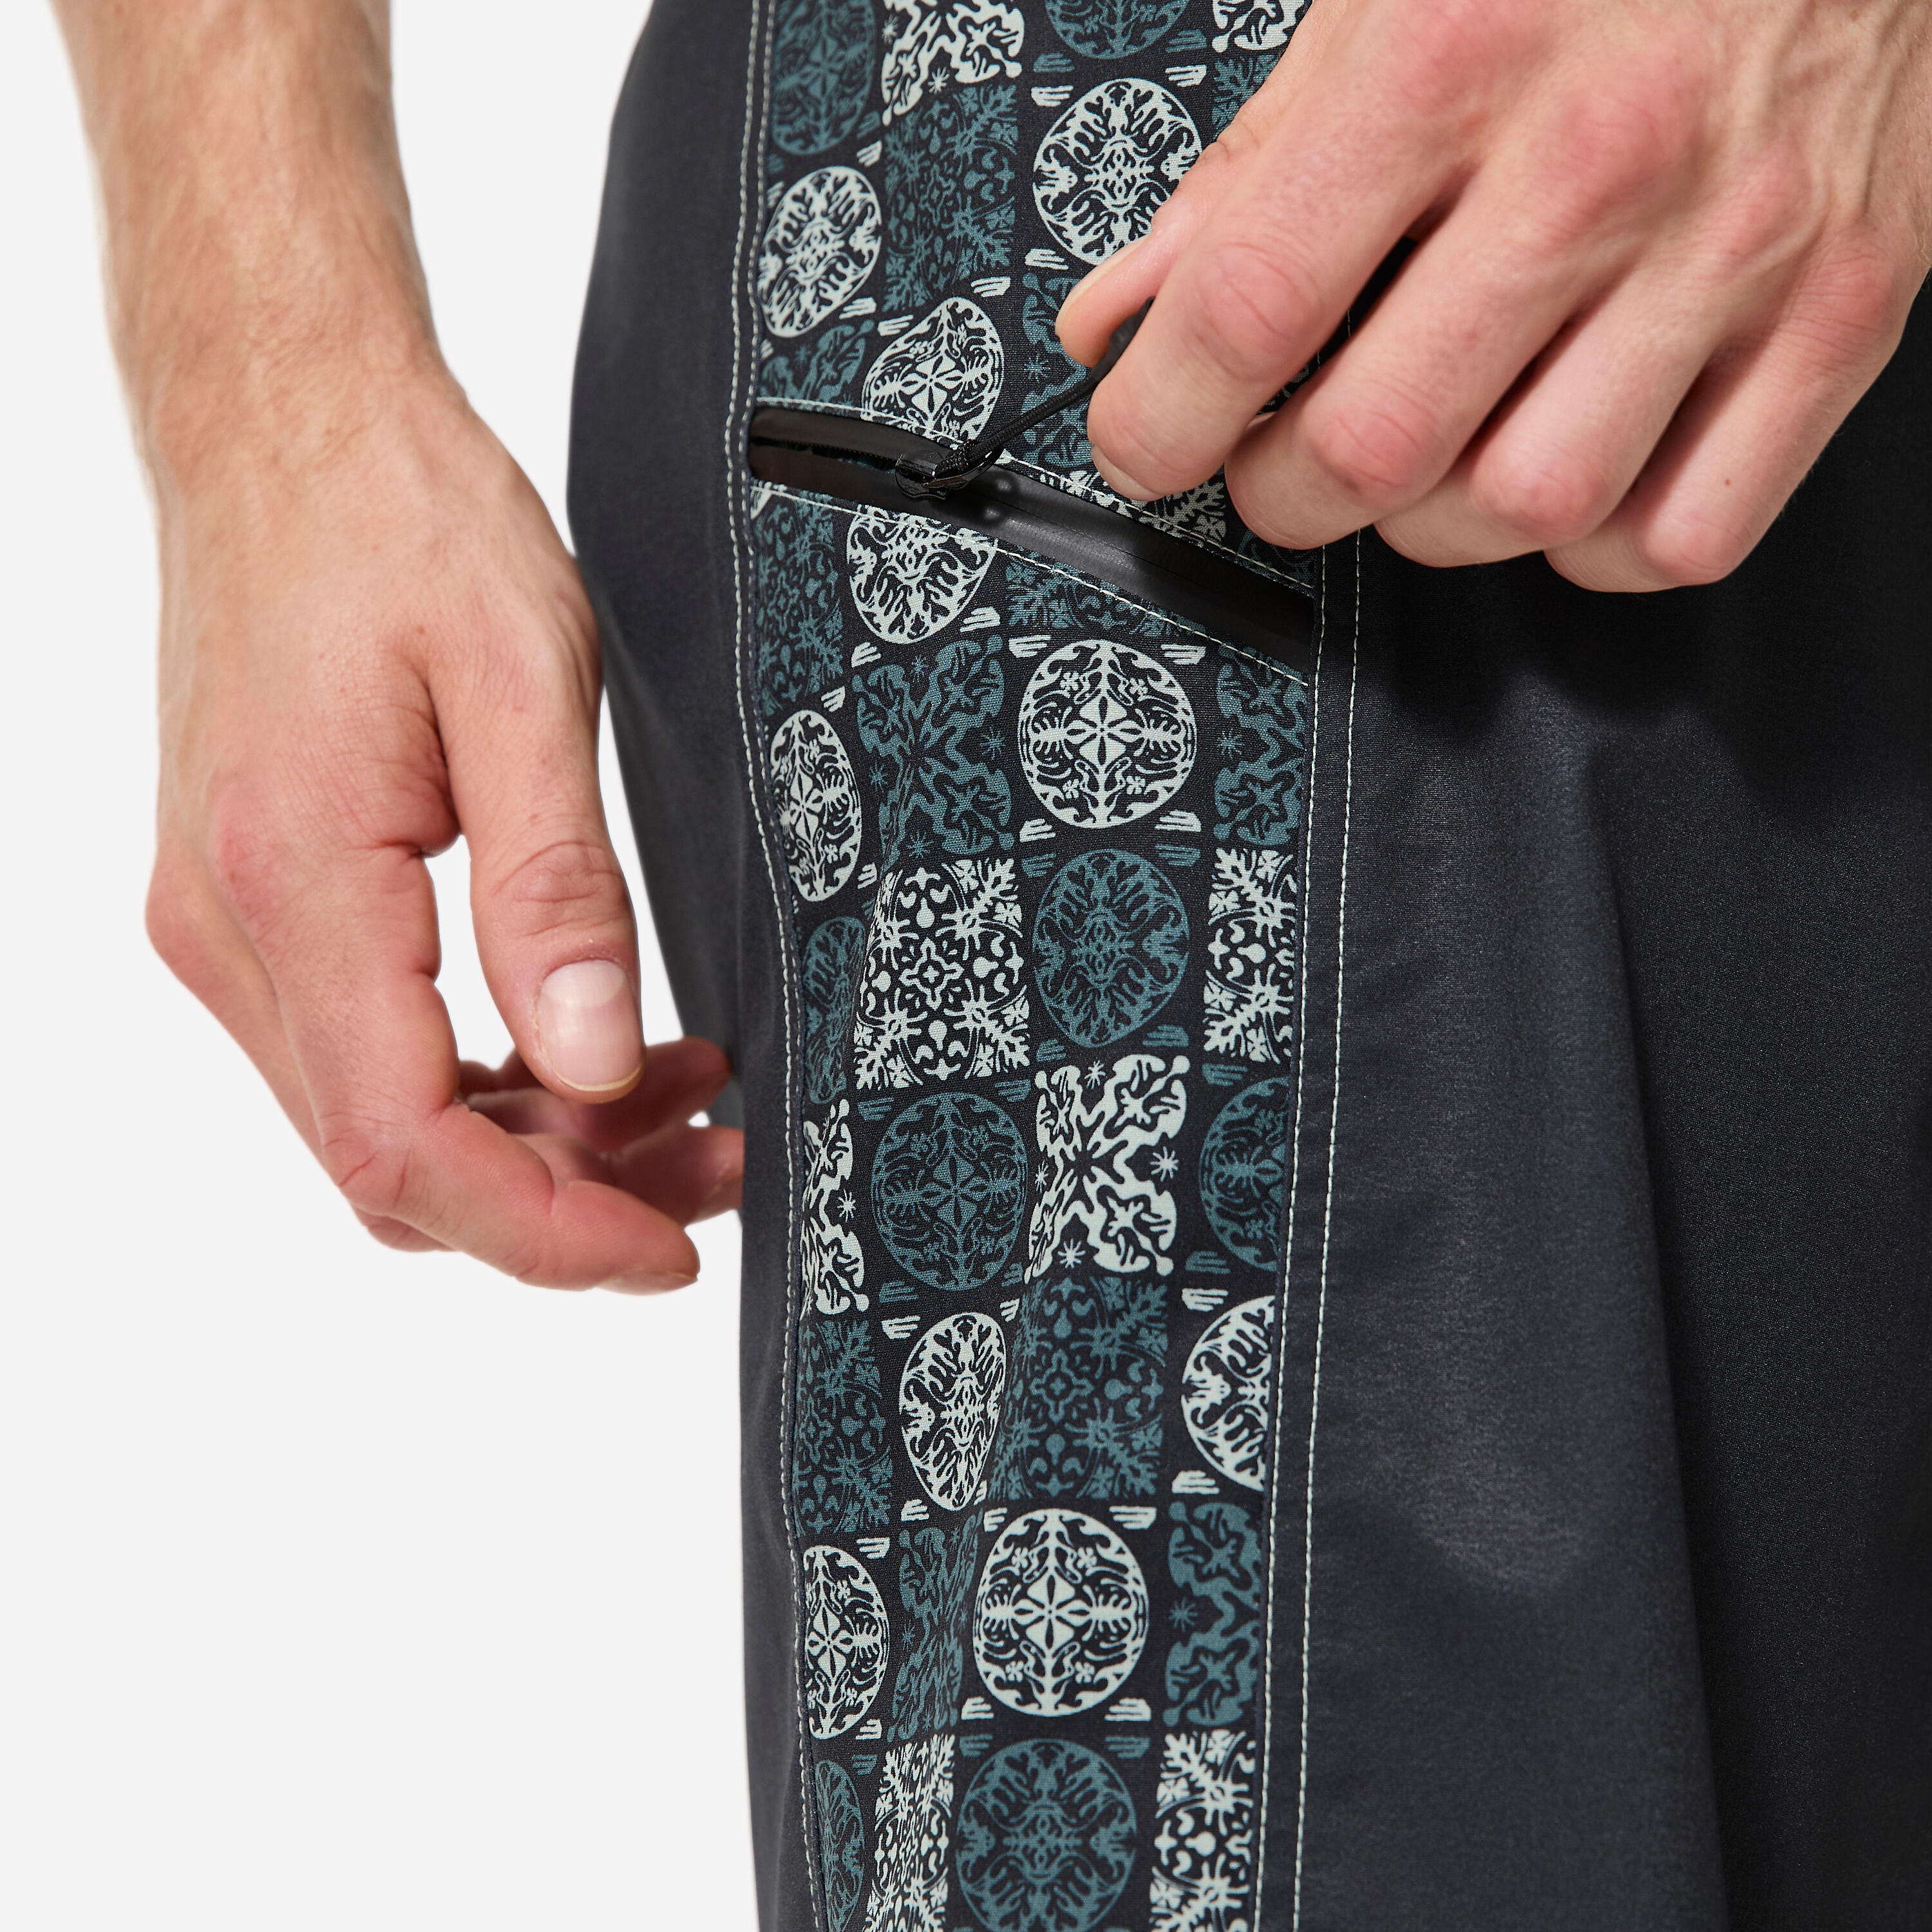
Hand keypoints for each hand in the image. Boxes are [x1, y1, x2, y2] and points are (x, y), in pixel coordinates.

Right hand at [145, 365, 741, 1286]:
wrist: (285, 419)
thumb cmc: (402, 517)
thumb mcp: (527, 685)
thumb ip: (556, 892)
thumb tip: (594, 1065)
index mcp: (292, 881)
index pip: (404, 1147)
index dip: (546, 1231)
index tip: (669, 1250)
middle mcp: (228, 926)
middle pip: (390, 1161)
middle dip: (564, 1196)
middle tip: (716, 1161)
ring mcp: (226, 918)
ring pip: (378, 1117)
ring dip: (533, 1143)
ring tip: (684, 1101)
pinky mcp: (253, 897)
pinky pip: (366, 1046)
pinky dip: (482, 1076)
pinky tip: (589, 1044)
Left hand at [1059, 0, 1931, 589]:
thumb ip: (1246, 171)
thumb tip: (1123, 314)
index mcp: (1454, 57)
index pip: (1250, 310)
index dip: (1159, 420)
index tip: (1144, 441)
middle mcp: (1598, 161)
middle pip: (1376, 448)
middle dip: (1283, 491)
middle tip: (1278, 456)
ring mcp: (1735, 246)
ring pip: (1523, 508)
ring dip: (1430, 525)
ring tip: (1423, 455)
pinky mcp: (1843, 312)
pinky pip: (1680, 534)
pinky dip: (1593, 546)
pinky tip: (1562, 469)